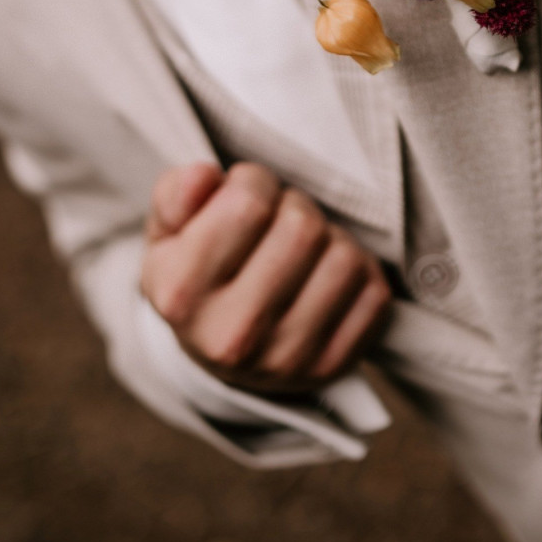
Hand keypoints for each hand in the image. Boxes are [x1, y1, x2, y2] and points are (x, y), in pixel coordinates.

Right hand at [140, 161, 391, 393]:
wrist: (219, 351)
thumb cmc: (196, 275)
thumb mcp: (167, 234)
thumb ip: (176, 195)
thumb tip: (202, 174)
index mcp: (180, 294)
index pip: (248, 204)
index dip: (254, 182)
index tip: (245, 196)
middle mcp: (231, 336)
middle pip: (302, 228)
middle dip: (295, 207)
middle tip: (277, 221)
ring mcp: (285, 358)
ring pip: (344, 257)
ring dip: (330, 238)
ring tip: (304, 249)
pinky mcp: (331, 367)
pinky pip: (374, 293)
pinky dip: (359, 272)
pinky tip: (325, 277)